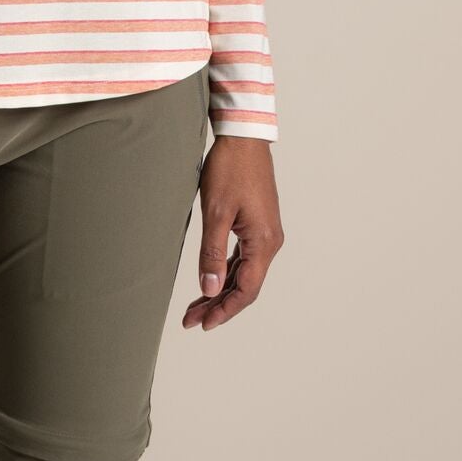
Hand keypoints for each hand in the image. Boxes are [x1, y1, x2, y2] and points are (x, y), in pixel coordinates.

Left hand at [182, 136, 283, 330]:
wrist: (243, 137)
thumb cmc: (230, 169)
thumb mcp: (216, 212)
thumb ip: (213, 253)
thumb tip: (209, 289)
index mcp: (264, 243)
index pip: (246, 290)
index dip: (224, 310)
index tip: (202, 324)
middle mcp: (270, 242)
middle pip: (245, 285)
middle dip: (218, 304)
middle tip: (191, 320)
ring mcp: (265, 233)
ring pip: (243, 272)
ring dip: (220, 289)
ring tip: (195, 306)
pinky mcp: (257, 224)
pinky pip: (243, 256)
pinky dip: (226, 270)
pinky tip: (211, 279)